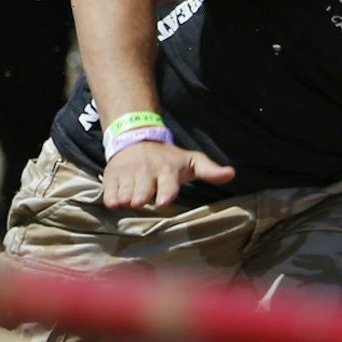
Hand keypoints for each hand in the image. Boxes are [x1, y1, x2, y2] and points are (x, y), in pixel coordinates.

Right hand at [99, 140, 235, 210]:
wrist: (135, 139)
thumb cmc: (167, 158)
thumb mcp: (190, 161)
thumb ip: (210, 170)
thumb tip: (231, 174)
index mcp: (167, 170)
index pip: (167, 184)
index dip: (165, 192)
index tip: (163, 201)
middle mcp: (147, 172)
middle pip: (142, 191)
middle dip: (140, 197)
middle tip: (140, 201)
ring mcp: (128, 174)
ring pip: (126, 193)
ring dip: (127, 198)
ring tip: (130, 199)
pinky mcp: (112, 176)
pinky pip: (109, 191)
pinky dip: (111, 198)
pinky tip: (114, 202)